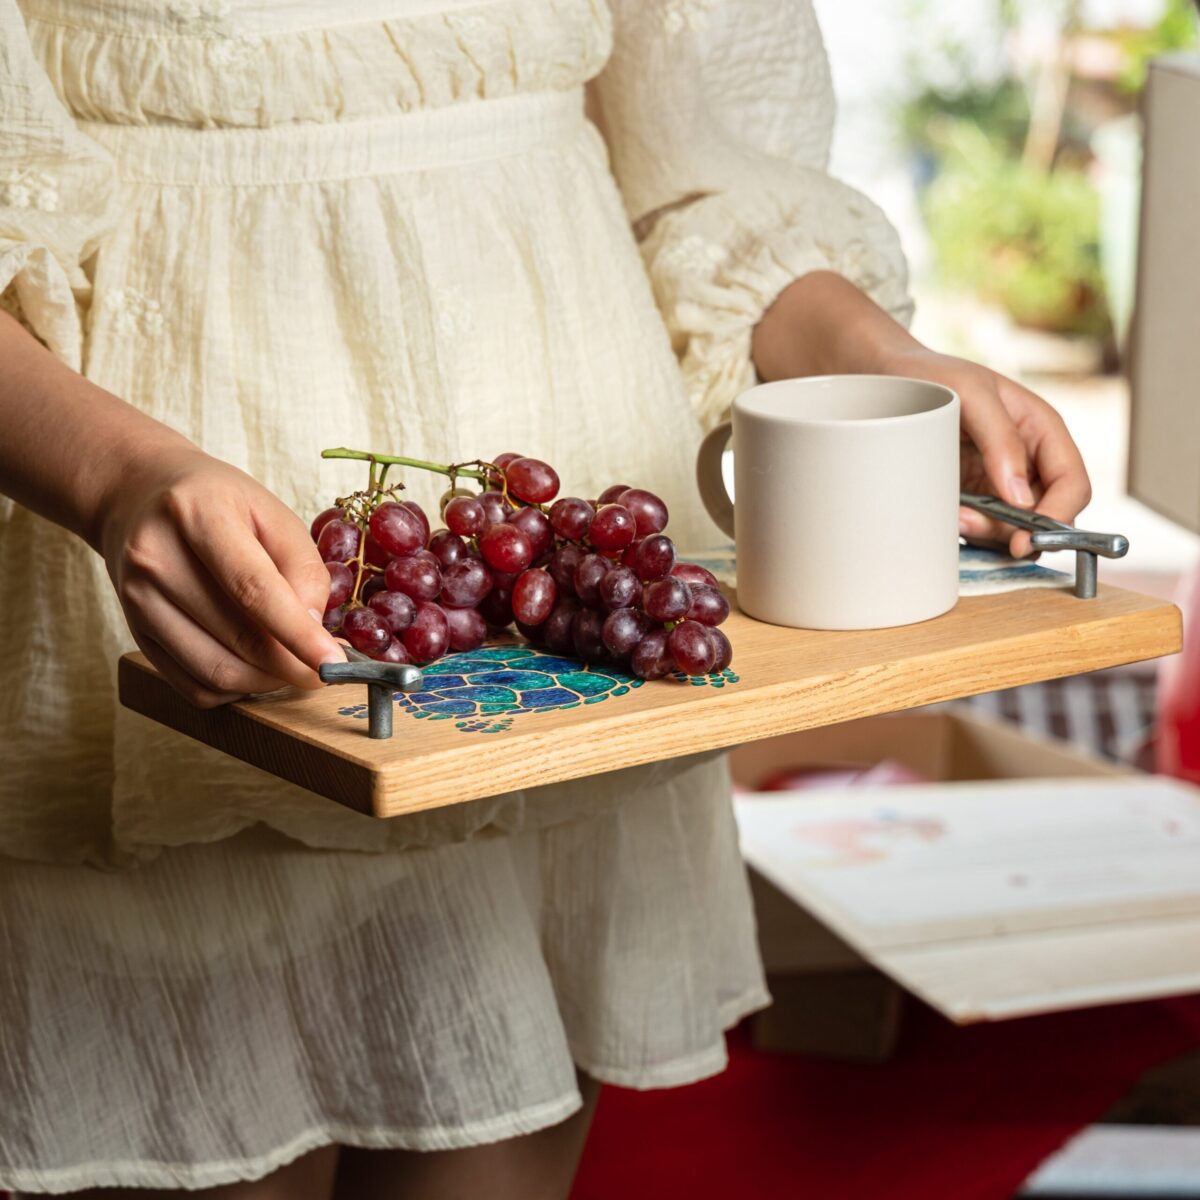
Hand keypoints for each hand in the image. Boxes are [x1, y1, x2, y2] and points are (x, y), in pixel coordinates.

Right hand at [99, 441, 344, 706]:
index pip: (253, 589)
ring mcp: (137, 600)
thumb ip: (302, 566)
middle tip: (324, 666)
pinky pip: (194, 686)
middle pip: (237, 638)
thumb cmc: (216, 503)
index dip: (297, 633)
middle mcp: (156, 558)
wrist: (137, 497)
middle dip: (292, 665)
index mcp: (196, 514)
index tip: (332, 661)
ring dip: (267, 681)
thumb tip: (314, 627)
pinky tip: (254, 666)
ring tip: (292, 663)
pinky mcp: (135, 634)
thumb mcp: (271, 511)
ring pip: (216, 672)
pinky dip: (236, 687)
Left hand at [752, 274, 1091, 557]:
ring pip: (1013, 530)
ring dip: (986, 533)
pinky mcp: (969, 497)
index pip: (1073, 485)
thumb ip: (1001, 439)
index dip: (1058, 516)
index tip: (1026, 537)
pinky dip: (966, 530)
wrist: (880, 380)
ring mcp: (997, 482)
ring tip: (952, 512)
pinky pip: (981, 529)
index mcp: (1041, 430)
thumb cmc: (928, 376)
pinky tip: (943, 512)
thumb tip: (1022, 498)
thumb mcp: (969, 394)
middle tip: (970, 523)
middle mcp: (1026, 460)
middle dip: (1015, 530)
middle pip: (1046, 517)